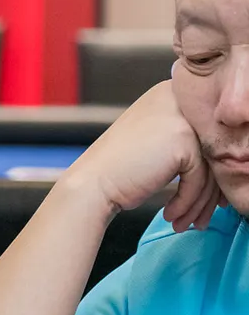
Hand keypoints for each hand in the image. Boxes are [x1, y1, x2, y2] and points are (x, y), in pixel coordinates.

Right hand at [60, 80, 219, 229]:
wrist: (90, 186)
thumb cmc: (116, 171)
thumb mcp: (154, 142)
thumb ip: (186, 140)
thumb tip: (224, 162)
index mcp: (169, 93)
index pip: (205, 132)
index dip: (209, 168)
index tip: (210, 197)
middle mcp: (176, 98)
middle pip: (210, 149)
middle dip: (210, 190)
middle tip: (204, 214)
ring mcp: (180, 118)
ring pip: (209, 167)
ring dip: (199, 202)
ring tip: (186, 221)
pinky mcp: (182, 141)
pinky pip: (199, 178)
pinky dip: (187, 202)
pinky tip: (172, 216)